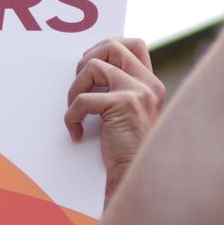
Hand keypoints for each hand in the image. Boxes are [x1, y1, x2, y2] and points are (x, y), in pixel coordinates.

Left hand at [65, 37, 163, 192]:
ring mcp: (138, 92)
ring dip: (75, 89)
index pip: (133, 44)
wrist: (136, 180)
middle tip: (79, 87)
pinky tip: (77, 133)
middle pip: (112, 46)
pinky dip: (72, 116)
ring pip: (93, 67)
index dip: (106, 46)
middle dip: (87, 61)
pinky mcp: (124, 105)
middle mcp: (149, 84)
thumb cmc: (126, 154)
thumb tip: (89, 71)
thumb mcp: (129, 116)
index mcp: (151, 84)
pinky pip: (83, 99)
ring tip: (76, 112)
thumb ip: (120, 92)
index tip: (89, 64)